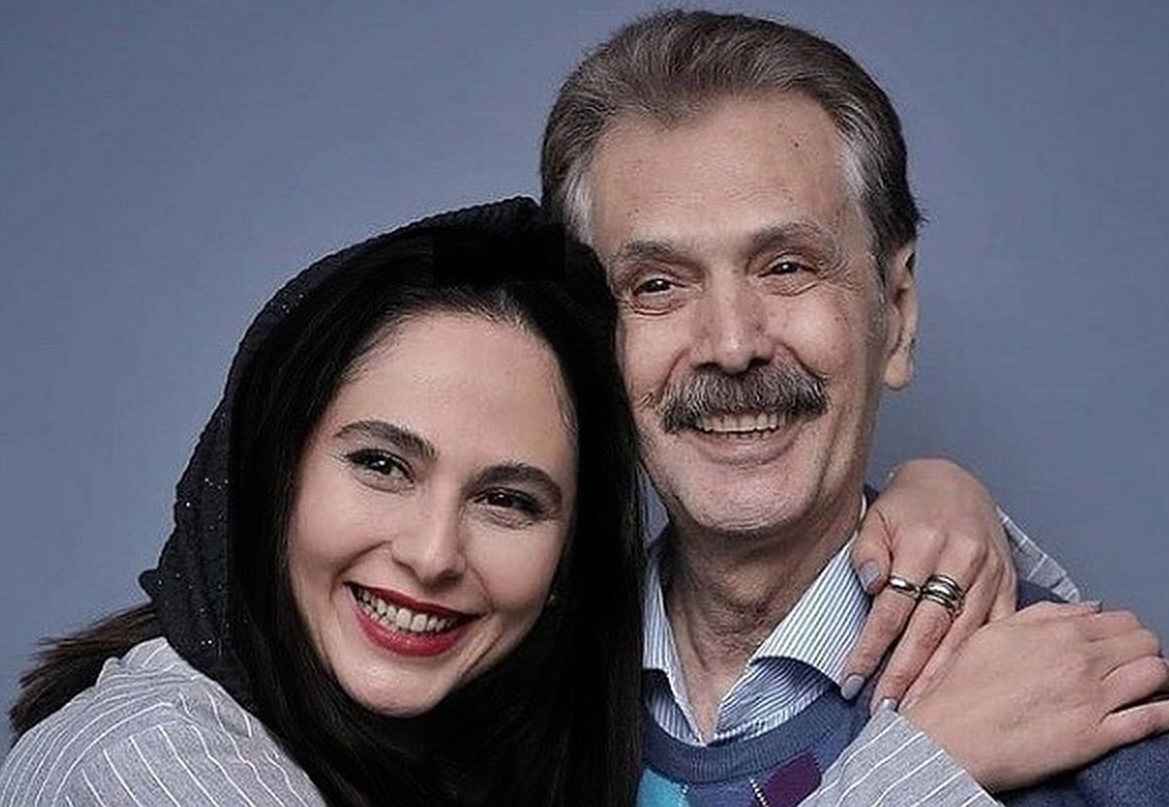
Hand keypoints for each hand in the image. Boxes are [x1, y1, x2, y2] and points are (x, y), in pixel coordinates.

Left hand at [842, 458, 1015, 709]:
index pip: (893, 607)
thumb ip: (868, 550)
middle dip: (904, 674)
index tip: (852, 680)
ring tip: (915, 711)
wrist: (953, 481)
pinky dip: (977, 662)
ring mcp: (990, 573)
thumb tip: (870, 584)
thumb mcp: (876, 516)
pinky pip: (997, 630)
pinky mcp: (1009, 583)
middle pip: (929, 629)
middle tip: (883, 710)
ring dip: (938, 678)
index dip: (872, 647)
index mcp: (924, 541)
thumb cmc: (907, 506)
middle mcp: (962, 559)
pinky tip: (962, 689)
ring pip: (963, 636)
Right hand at [901, 601, 1168, 791]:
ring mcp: (1094, 699)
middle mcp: (1082, 660)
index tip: (1117, 644)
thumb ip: (1044, 615)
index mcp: (1058, 632)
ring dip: (1156, 679)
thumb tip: (1089, 608)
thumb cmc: (963, 685)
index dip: (1124, 631)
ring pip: (1156, 674)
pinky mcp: (1098, 737)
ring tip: (1141, 690)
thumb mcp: (995, 633)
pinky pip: (1153, 720)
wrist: (950, 736)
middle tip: (1129, 666)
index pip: (1120, 620)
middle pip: (1145, 643)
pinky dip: (1163, 713)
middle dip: (1142, 651)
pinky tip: (1157, 712)